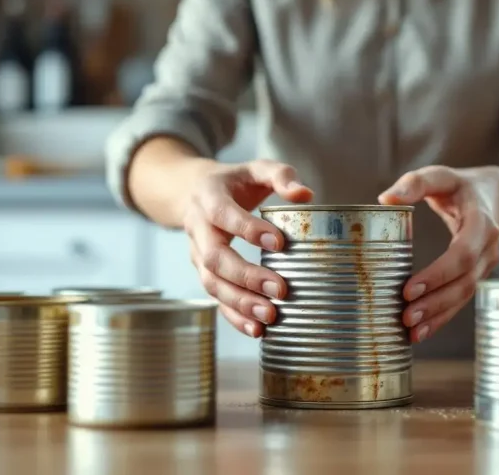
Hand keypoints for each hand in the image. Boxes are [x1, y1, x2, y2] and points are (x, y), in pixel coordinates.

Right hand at [183, 159, 312, 337]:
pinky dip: (233, 317)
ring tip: (270, 316)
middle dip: (247, 277)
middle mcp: (198, 229)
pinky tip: (256, 329)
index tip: (279, 243)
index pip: (223, 215)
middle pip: (215, 258)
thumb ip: (281, 175)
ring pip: (212, 284)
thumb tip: (306, 195)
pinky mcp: (204, 273)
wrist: (192, 192)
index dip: (247, 230)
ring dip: (240, 303)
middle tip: (280, 290)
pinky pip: (215, 298)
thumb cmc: (234, 181)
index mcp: (209, 197)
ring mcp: (197, 254)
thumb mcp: (256, 168)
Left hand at [379, 166, 498, 343]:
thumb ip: (416, 183)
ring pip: (464, 296)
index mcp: (481, 222)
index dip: (437, 274)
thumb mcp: (442, 176)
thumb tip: (385, 198)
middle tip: (405, 316)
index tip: (408, 289)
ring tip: (410, 331)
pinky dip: (442, 318)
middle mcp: (488, 248)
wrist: (497, 196)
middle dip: (435, 302)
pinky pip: (461, 300)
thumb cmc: (462, 187)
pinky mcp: (476, 276)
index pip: (461, 254)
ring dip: (438, 316)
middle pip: (464, 282)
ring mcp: (485, 265)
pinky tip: (420, 333)